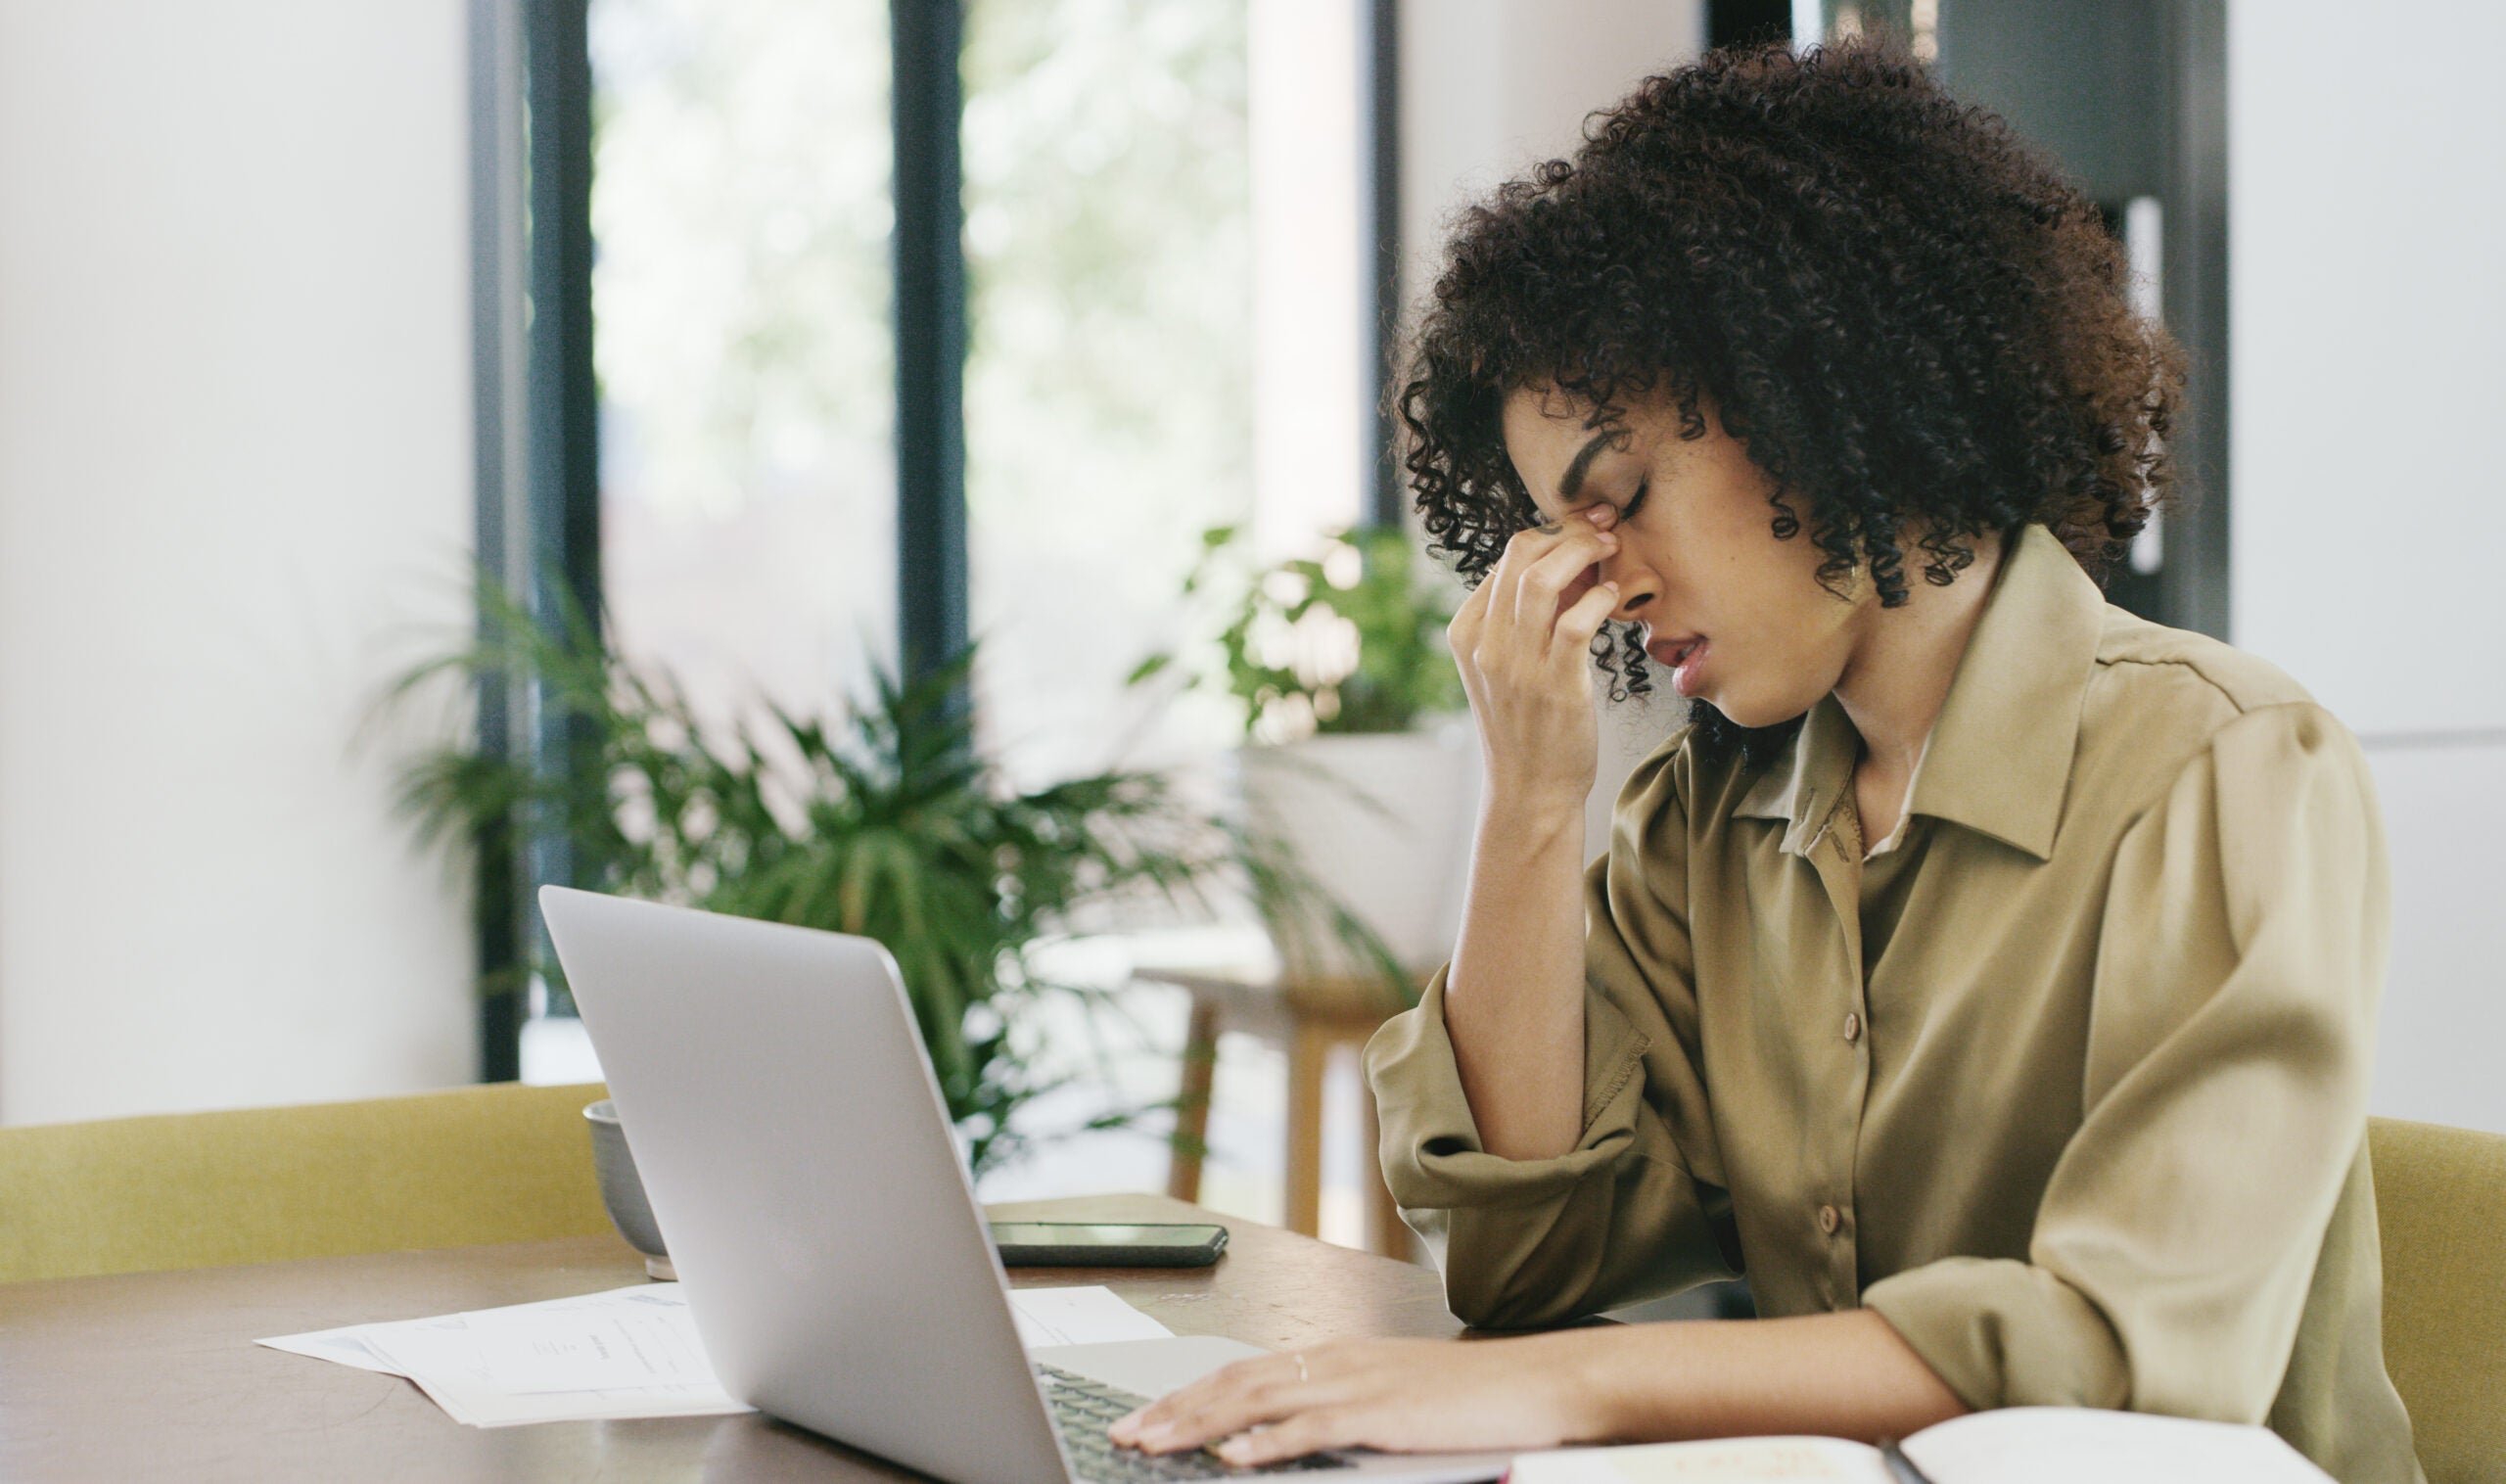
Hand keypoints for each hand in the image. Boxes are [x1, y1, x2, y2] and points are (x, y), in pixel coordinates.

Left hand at [1106, 1335, 1599, 1466]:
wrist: (1537, 1383)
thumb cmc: (1470, 1399)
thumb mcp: (1390, 1397)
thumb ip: (1334, 1411)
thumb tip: (1274, 1437)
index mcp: (1333, 1356)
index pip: (1241, 1373)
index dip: (1186, 1395)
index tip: (1143, 1418)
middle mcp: (1336, 1360)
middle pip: (1235, 1383)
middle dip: (1173, 1410)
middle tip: (1126, 1434)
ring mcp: (1358, 1382)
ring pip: (1259, 1400)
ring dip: (1199, 1423)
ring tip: (1155, 1443)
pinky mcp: (1383, 1412)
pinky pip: (1314, 1425)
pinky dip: (1268, 1441)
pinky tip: (1235, 1455)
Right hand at [1445, 508, 1622, 816]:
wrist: (1529, 790)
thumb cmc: (1526, 723)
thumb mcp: (1506, 664)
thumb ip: (1523, 617)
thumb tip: (1570, 561)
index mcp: (1467, 630)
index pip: (1506, 557)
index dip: (1553, 533)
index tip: (1587, 529)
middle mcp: (1485, 643)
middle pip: (1520, 554)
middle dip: (1569, 530)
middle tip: (1604, 529)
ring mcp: (1517, 665)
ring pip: (1541, 579)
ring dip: (1583, 552)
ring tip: (1611, 551)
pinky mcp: (1555, 686)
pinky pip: (1575, 623)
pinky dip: (1600, 599)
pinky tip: (1614, 596)